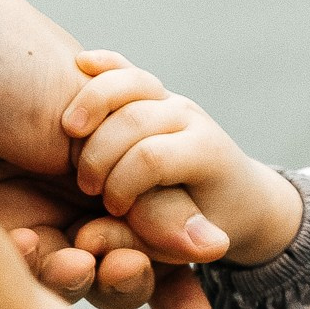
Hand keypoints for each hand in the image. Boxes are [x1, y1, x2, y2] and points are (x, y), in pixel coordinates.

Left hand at [0, 0, 227, 308]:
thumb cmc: (0, 57)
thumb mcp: (93, 125)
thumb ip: (153, 193)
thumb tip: (212, 246)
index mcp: (101, 150)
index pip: (150, 221)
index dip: (174, 265)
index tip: (197, 299)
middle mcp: (61, 185)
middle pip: (116, 260)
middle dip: (134, 280)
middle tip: (130, 267)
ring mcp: (16, 211)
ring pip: (71, 278)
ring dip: (91, 281)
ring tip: (92, 262)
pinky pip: (19, 280)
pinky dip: (39, 276)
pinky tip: (35, 249)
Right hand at [64, 50, 303, 267]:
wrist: (238, 196)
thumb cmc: (202, 226)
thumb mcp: (173, 245)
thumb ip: (131, 242)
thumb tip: (86, 243)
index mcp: (207, 154)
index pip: (152, 157)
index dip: (121, 184)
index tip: (114, 209)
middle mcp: (191, 119)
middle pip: (135, 118)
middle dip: (101, 153)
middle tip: (88, 187)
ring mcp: (171, 100)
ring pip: (132, 82)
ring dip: (94, 102)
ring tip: (71, 131)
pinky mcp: (153, 92)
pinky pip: (127, 69)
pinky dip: (105, 63)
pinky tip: (81, 63)